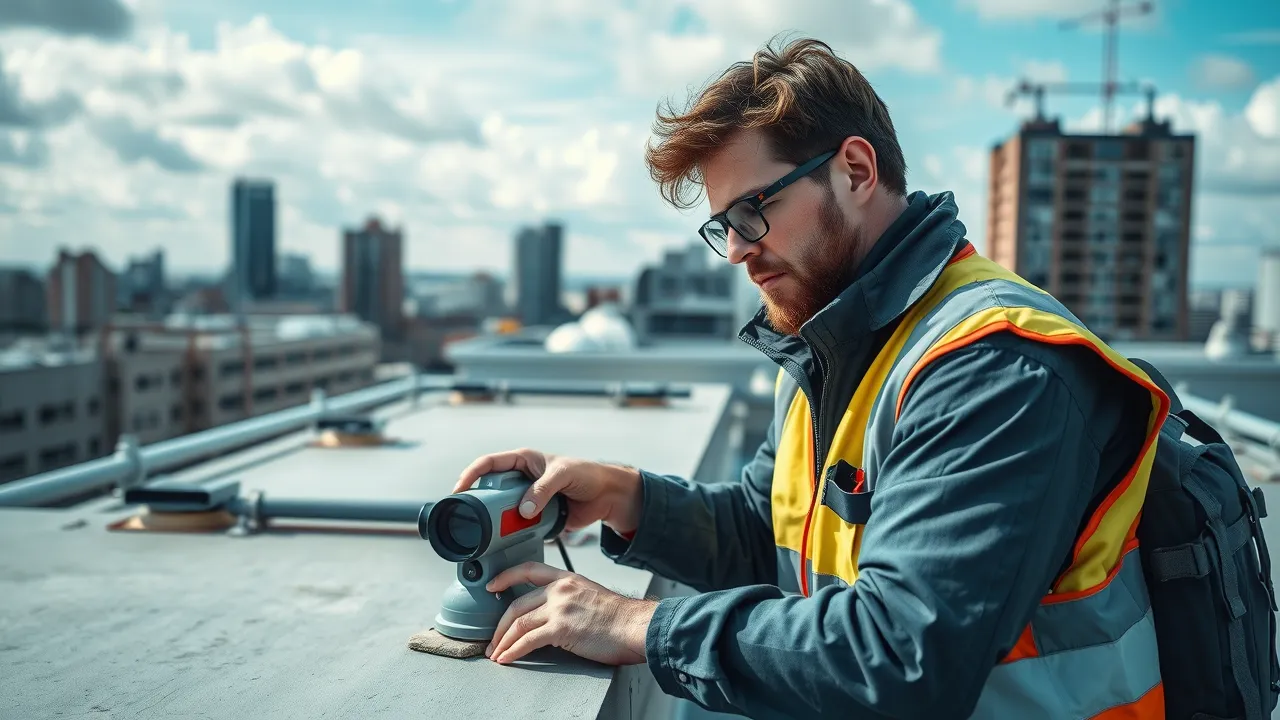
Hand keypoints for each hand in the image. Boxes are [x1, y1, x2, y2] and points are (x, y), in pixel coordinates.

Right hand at [454, 449, 643, 534]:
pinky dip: (510, 533)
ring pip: (501, 510)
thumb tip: (524, 509)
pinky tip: (507, 541)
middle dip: (481, 503)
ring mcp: (526, 499)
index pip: (489, 463)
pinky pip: (516, 525)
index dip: (471, 475)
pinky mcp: (534, 517)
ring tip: (490, 532)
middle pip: (490, 490)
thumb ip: (543, 489)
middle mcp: (521, 479)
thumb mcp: (564, 475)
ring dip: (495, 521)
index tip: (460, 489)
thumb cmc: (588, 475)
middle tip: (473, 517)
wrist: (606, 496)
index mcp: (523, 460)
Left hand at [484, 561, 656, 665]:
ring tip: (497, 653)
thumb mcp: (590, 595)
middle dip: (500, 625)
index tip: (492, 585)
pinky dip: (513, 651)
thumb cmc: (621, 618)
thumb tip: (553, 616)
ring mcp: (560, 608)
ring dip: (503, 641)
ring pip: (518, 622)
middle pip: (517, 603)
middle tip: (493, 639)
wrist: (636, 626)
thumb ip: (569, 599)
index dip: (506, 576)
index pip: (529, 569)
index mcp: (567, 579)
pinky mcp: (561, 628)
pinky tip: (507, 658)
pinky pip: (527, 641)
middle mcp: (560, 589)